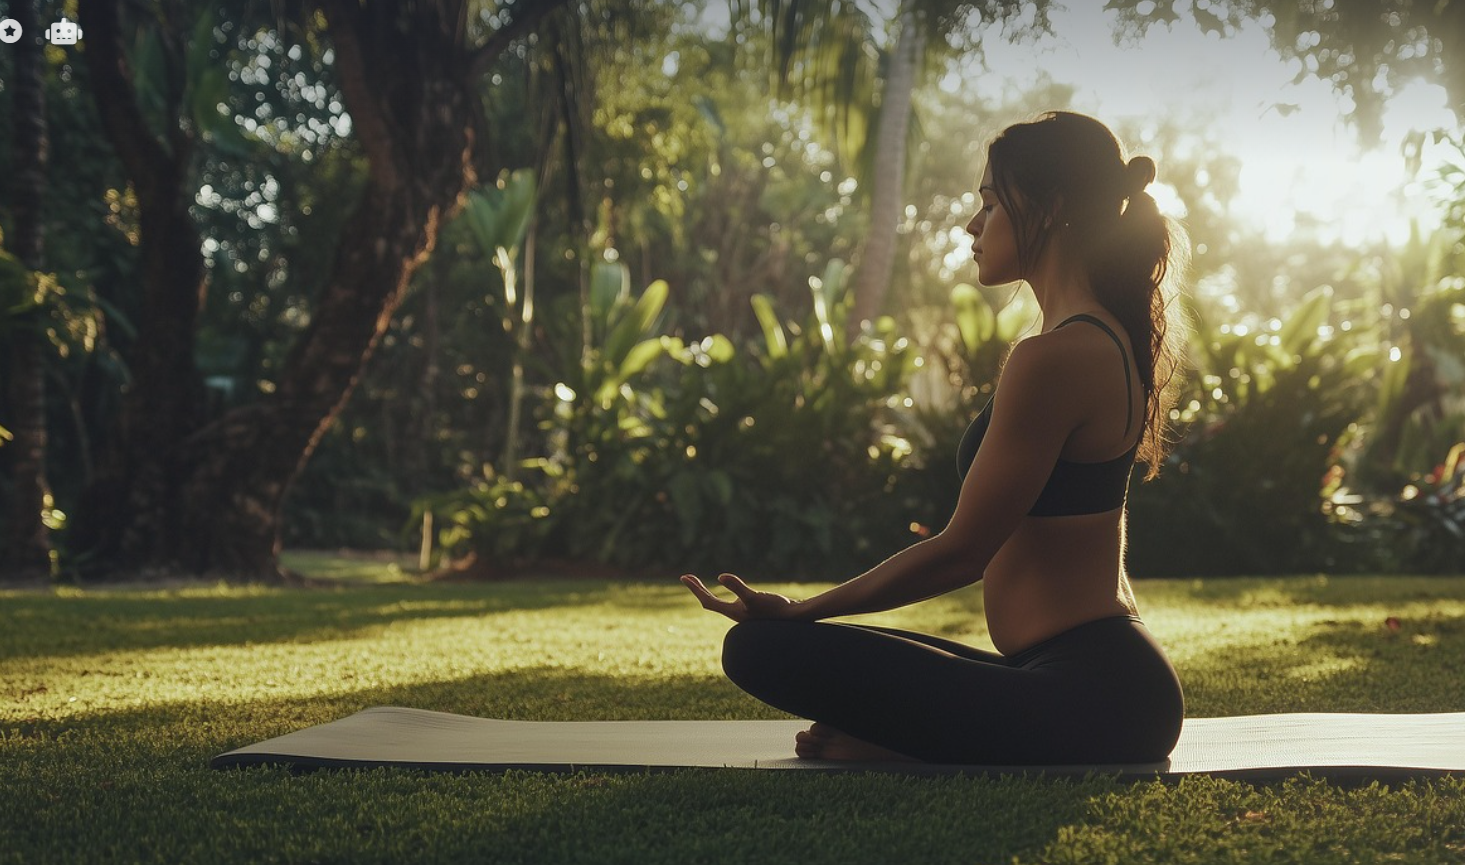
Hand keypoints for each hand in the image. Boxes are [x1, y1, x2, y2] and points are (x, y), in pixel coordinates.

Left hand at [680, 573, 803, 621]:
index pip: (707, 601)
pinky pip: (733, 602)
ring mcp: (744, 614)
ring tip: (701, 586)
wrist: (795, 620)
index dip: (695, 589)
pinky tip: (731, 589)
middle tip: (687, 577)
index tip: (684, 577)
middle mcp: (736, 614)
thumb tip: (720, 576)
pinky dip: (726, 594)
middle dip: (698, 590)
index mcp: (733, 612)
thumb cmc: (775, 609)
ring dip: (710, 594)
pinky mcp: (753, 611)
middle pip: (710, 602)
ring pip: (721, 605)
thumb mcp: (754, 597)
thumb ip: (737, 587)